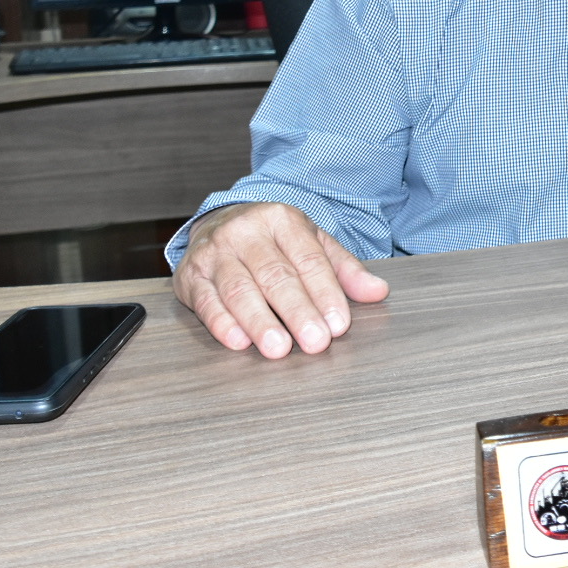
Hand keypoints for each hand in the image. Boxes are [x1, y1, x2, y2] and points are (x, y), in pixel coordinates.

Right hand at [172, 202, 389, 357]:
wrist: (219, 221)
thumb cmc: (273, 240)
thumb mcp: (313, 243)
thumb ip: (344, 270)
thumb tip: (378, 291)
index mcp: (282, 220)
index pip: (308, 260)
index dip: (325, 293)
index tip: (338, 324)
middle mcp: (246, 232)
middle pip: (275, 276)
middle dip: (297, 312)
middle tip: (315, 342)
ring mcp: (215, 252)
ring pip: (239, 289)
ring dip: (260, 322)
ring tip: (279, 348)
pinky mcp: (190, 275)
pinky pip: (205, 300)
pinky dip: (221, 322)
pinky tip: (238, 340)